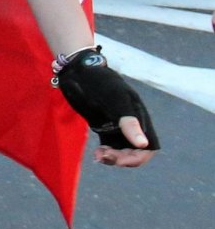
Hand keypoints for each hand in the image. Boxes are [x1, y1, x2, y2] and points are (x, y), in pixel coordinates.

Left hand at [53, 47, 158, 166]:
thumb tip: (143, 145)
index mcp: (139, 116)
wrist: (78, 69)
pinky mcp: (103, 125)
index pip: (149, 146)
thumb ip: (128, 121)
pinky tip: (97, 153)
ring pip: (123, 151)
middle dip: (123, 159)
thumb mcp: (115, 99)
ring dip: (114, 158)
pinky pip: (111, 146)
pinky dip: (106, 153)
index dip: (138, 157)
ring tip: (98, 155)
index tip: (119, 159)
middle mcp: (131, 123)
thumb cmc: (98, 81)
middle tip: (103, 156)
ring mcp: (117, 124)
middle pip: (136, 152)